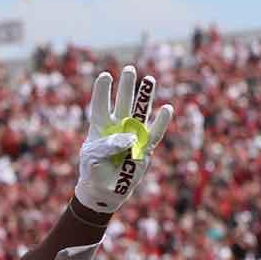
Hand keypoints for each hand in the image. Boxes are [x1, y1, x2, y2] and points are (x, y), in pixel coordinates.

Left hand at [74, 65, 172, 212]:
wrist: (104, 191)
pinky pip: (154, 133)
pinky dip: (160, 122)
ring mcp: (132, 136)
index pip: (100, 105)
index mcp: (100, 127)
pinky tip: (166, 108)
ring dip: (144, 97)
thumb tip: (130, 136)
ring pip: (140, 113)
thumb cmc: (94, 171)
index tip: (105, 76)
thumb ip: (108, 144)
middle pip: (123, 103)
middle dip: (126, 87)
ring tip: (149, 80)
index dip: (103, 91)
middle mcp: (117, 127)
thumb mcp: (94, 156)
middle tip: (130, 69)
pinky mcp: (144, 148)